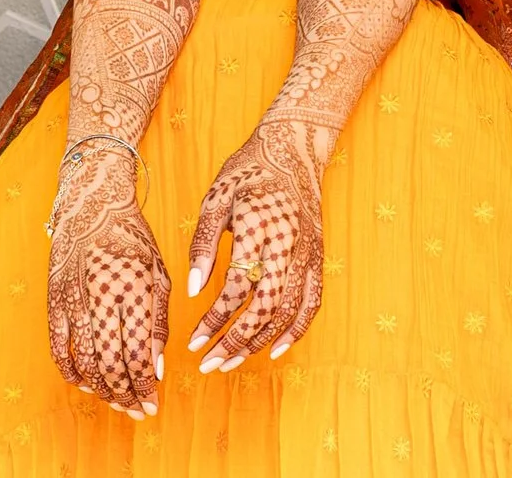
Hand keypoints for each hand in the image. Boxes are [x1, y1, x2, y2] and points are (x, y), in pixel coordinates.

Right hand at [47, 152, 168, 417]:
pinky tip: (87, 384)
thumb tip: (157, 369)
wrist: (91, 205)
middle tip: (138, 410)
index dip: (145, 387)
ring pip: (86, 362)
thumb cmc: (132, 239)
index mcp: (134, 290)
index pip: (139, 354)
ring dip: (103, 390)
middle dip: (126, 396)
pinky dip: (72, 372)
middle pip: (111, 364)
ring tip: (118, 402)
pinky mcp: (55, 301)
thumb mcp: (159, 273)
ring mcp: (74, 300)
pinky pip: (59, 348)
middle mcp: (103, 297)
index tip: (153, 404)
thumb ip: (158, 323)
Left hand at [183, 119, 326, 370]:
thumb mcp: (216, 198)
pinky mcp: (318, 256)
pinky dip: (296, 330)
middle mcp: (289, 242)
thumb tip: (193, 289)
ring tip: (232, 361)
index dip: (215, 319)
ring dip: (260, 341)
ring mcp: (308, 251)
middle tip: (210, 364)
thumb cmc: (247, 171)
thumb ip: (204, 244)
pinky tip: (274, 348)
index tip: (193, 341)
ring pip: (290, 310)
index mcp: (259, 225)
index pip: (237, 286)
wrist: (294, 147)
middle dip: (236, 341)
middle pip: (266, 306)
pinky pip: (312, 302)